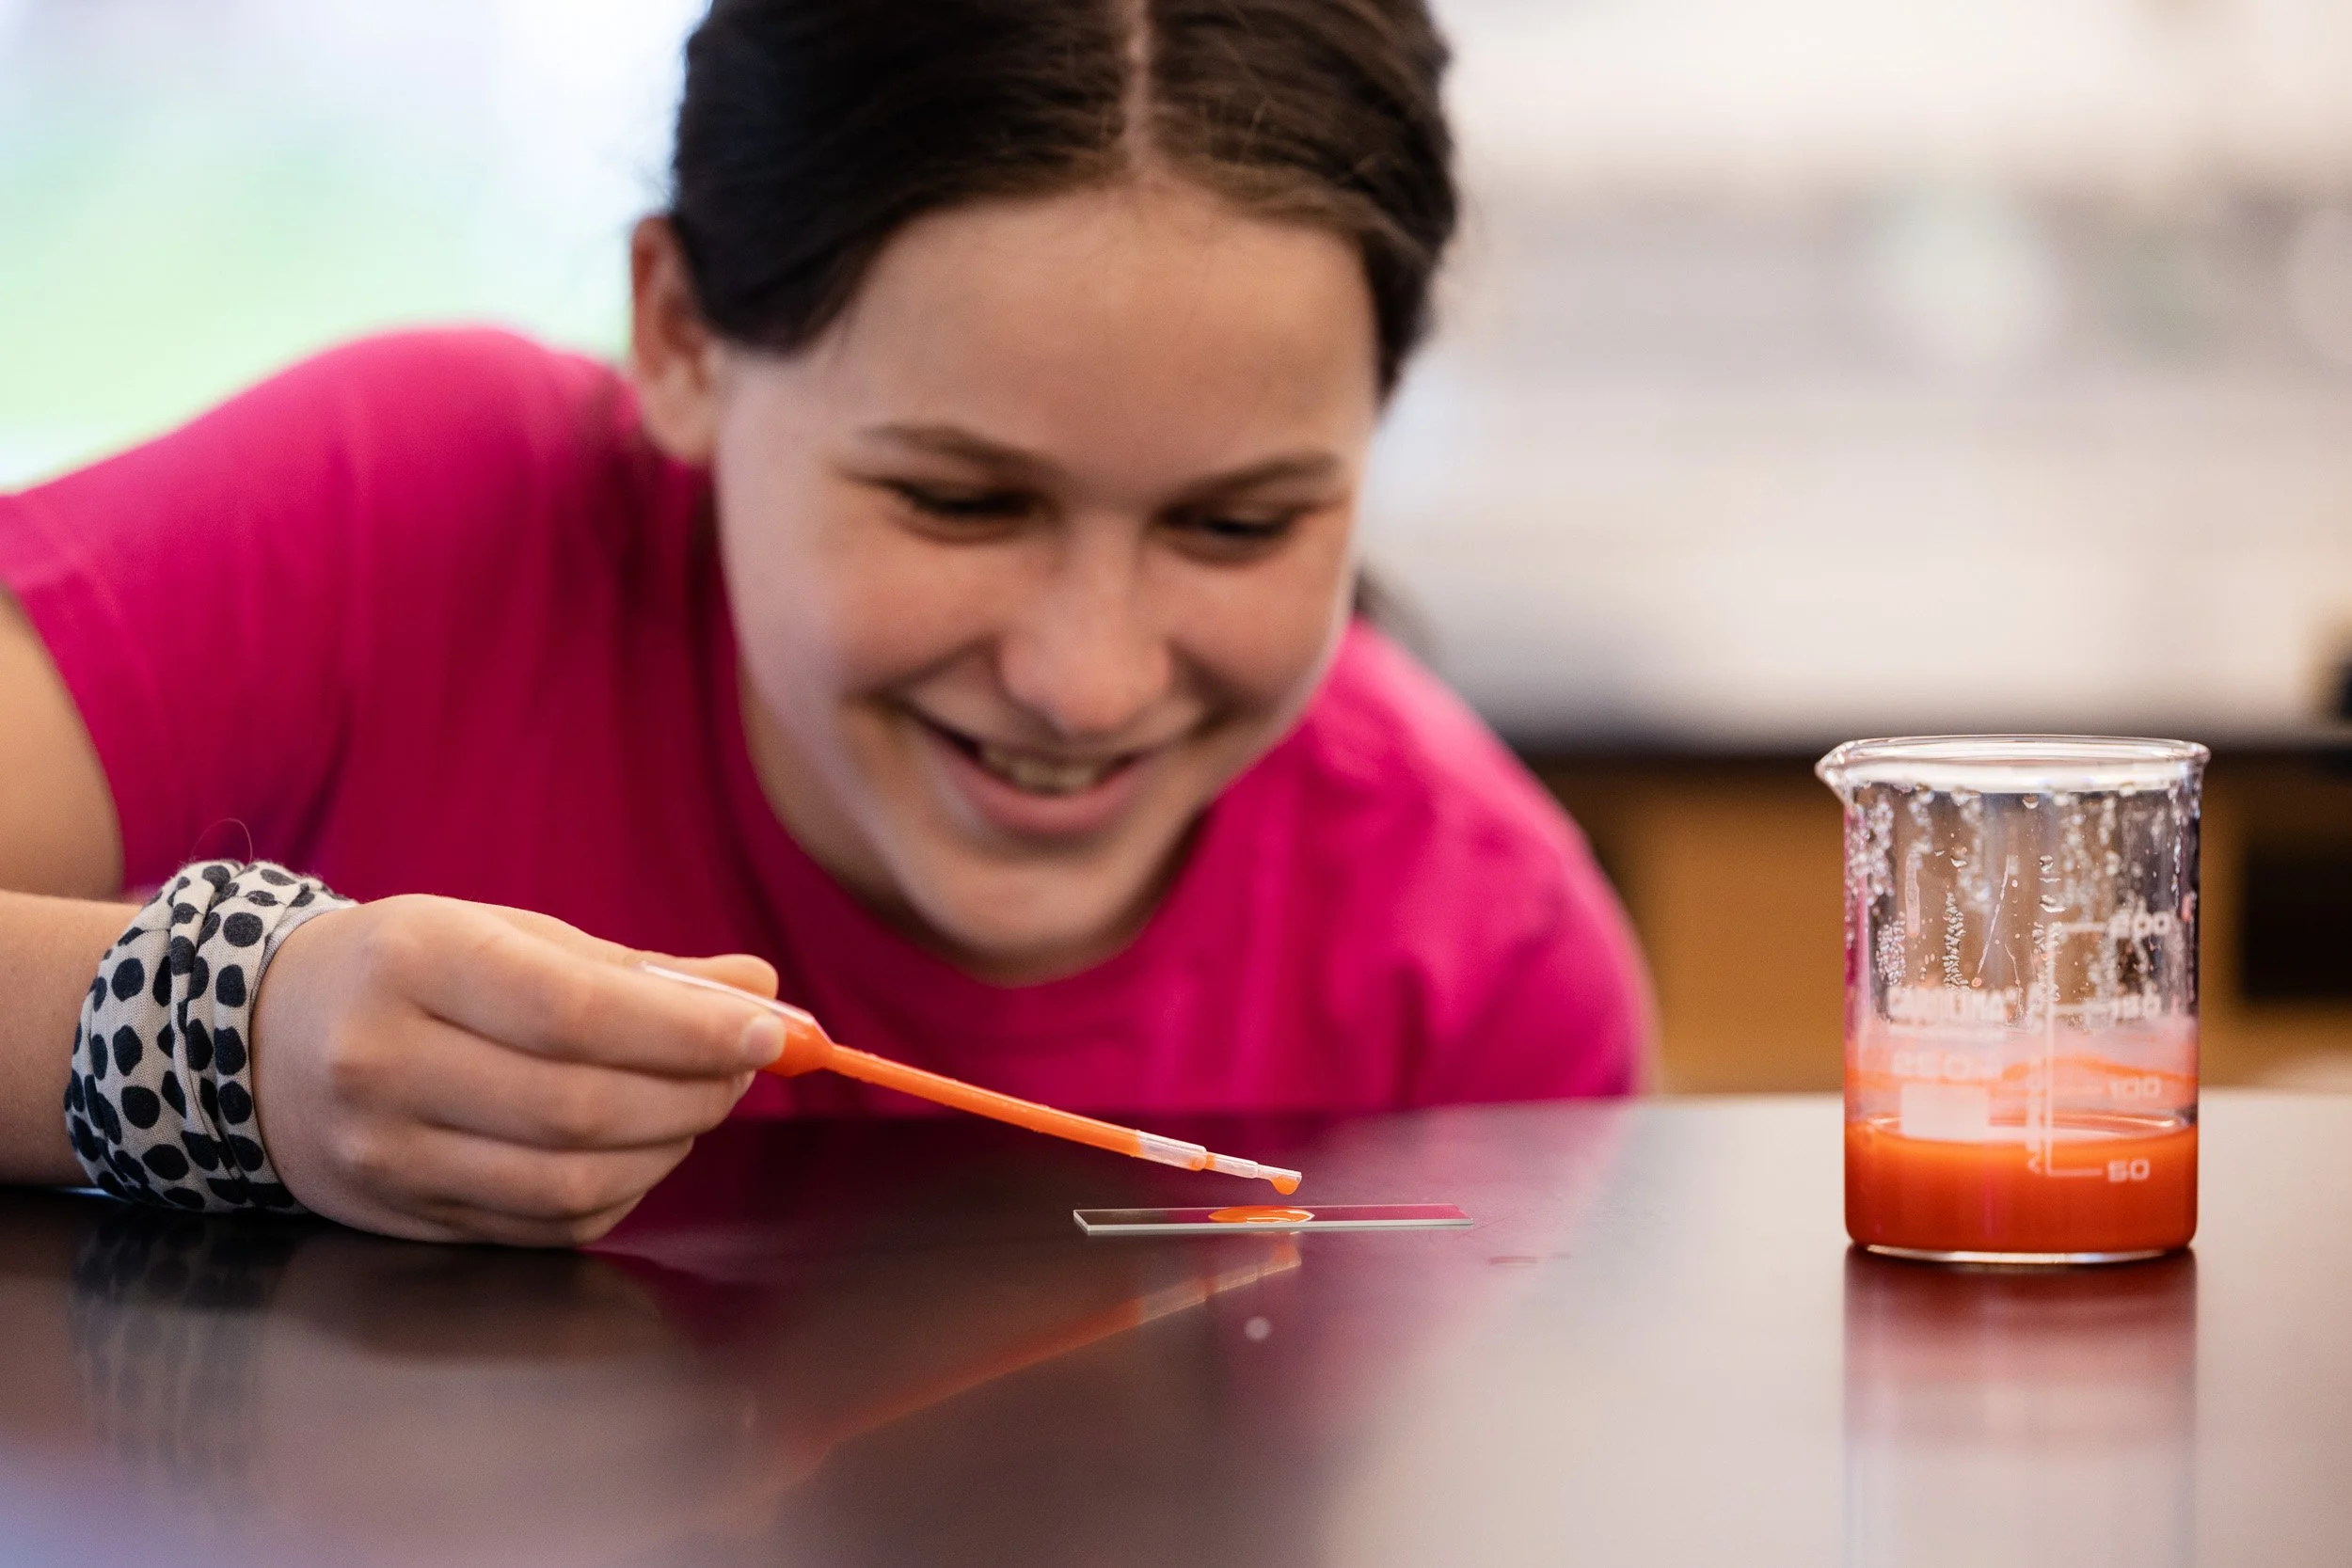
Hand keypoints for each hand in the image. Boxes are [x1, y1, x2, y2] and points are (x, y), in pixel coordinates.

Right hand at [250, 896, 787, 1244]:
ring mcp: (386, 1154)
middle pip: (580, 1105)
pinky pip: (545, 1226)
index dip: (688, 1030)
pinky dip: (620, 1191)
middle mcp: (386, 1062)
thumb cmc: (411, 970)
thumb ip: (639, 970)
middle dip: (694, 1091)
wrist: (260, 1038)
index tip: (771, 1033)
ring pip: (569, 1180)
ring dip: (667, 1146)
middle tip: (743, 1067)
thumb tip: (762, 992)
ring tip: (698, 1102)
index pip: (575, 1011)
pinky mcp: (403, 1218)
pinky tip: (640, 1149)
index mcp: (416, 963)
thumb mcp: (508, 936)